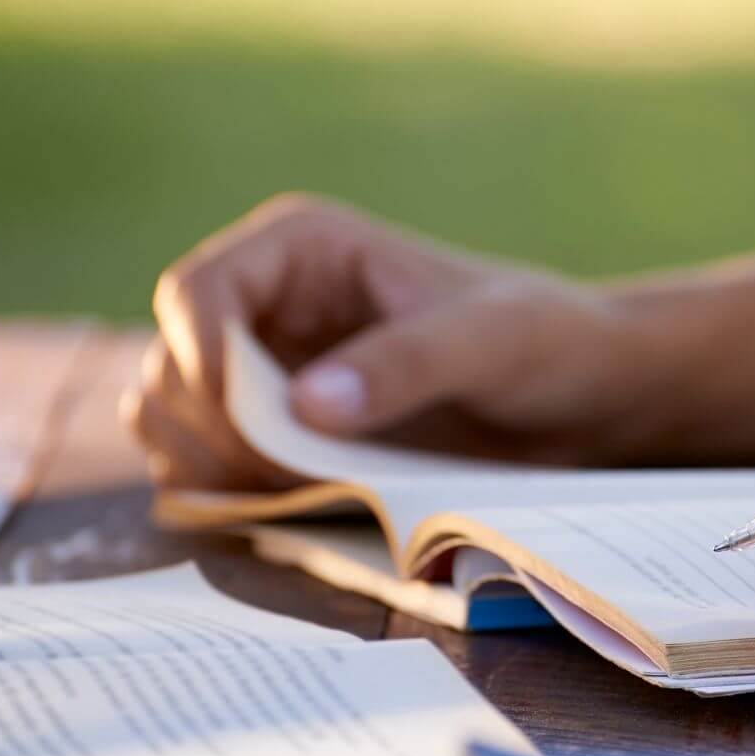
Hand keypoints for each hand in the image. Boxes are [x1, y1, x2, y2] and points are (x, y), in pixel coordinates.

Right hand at [121, 194, 682, 488]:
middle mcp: (267, 305)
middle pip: (173, 369)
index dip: (199, 360)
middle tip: (286, 477)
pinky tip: (295, 506)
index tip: (251, 425)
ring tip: (296, 492)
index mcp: (301, 249)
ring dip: (210, 469)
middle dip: (210, 431)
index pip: (195, 294)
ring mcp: (267, 372)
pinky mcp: (281, 434)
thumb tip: (306, 405)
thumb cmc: (545, 342)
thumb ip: (405, 366)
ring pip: (174, 424)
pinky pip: (212, 468)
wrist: (582, 397)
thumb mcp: (489, 343)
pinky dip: (231, 496)